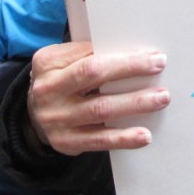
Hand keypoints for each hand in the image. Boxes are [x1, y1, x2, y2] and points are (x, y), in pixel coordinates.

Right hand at [27, 42, 169, 156]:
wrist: (33, 117)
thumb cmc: (59, 82)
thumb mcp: (62, 62)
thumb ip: (88, 54)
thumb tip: (133, 53)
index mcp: (48, 62)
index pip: (89, 53)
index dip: (121, 54)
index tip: (150, 54)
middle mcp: (49, 89)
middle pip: (93, 74)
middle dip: (130, 69)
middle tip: (158, 66)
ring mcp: (56, 118)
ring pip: (101, 109)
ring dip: (135, 103)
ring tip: (160, 98)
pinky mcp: (66, 142)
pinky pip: (99, 140)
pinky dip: (123, 138)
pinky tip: (143, 135)